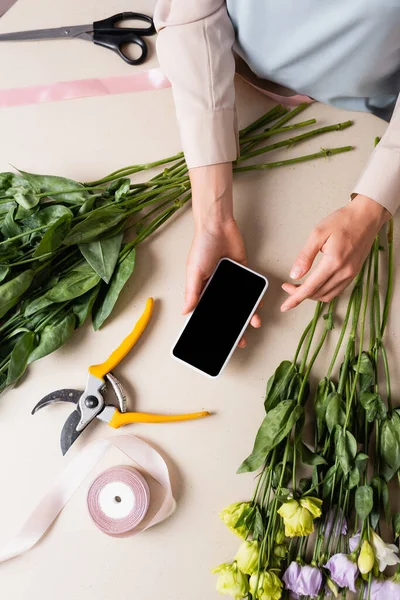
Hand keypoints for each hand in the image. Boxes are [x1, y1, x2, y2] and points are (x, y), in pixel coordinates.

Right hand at [185, 163, 260, 347]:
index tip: (220, 340)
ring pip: (241, 302)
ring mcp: (232, 279)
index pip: (210, 311)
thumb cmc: (201, 246)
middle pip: (227, 310)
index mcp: (203, 288)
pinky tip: (259, 305)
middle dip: (234, 325)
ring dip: (247, 313)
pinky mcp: (244, 270)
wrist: (218, 225)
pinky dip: (255, 297)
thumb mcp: (193, 271)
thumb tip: (185, 312)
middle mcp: (218, 285)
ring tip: (253, 323)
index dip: (215, 326)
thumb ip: (192, 293)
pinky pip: (251, 287)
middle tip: (241, 339)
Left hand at [281, 195, 390, 311]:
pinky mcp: (354, 273)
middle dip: (300, 295)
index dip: (295, 298)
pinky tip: (316, 286)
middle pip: (318, 294)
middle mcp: (344, 271)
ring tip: (300, 287)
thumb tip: (295, 274)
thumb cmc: (343, 221)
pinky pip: (337, 290)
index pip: (310, 288)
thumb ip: (305, 256)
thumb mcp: (318, 234)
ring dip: (312, 295)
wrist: (366, 217)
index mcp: (334, 262)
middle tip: (288, 287)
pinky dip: (323, 292)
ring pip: (328, 295)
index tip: (285, 306)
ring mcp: (351, 274)